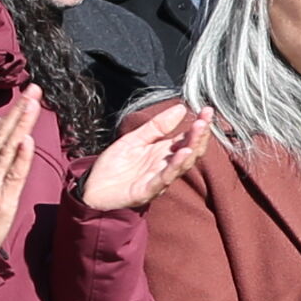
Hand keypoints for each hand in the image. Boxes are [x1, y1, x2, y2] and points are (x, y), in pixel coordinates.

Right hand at [0, 90, 42, 249]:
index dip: (13, 111)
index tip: (27, 92)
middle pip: (3, 135)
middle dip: (19, 111)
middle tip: (33, 90)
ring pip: (9, 149)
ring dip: (21, 126)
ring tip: (32, 106)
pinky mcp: (4, 198)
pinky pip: (14, 175)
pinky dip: (21, 157)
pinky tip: (27, 141)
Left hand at [77, 98, 206, 214]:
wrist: (92, 188)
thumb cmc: (114, 166)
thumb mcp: (134, 139)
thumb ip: (157, 126)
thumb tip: (180, 108)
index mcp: (164, 153)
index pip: (187, 138)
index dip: (198, 125)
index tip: (207, 110)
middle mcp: (165, 166)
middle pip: (189, 151)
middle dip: (199, 136)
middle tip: (205, 119)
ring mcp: (158, 180)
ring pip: (181, 165)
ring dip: (191, 150)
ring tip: (197, 134)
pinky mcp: (146, 191)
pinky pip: (163, 179)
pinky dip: (174, 167)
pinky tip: (181, 153)